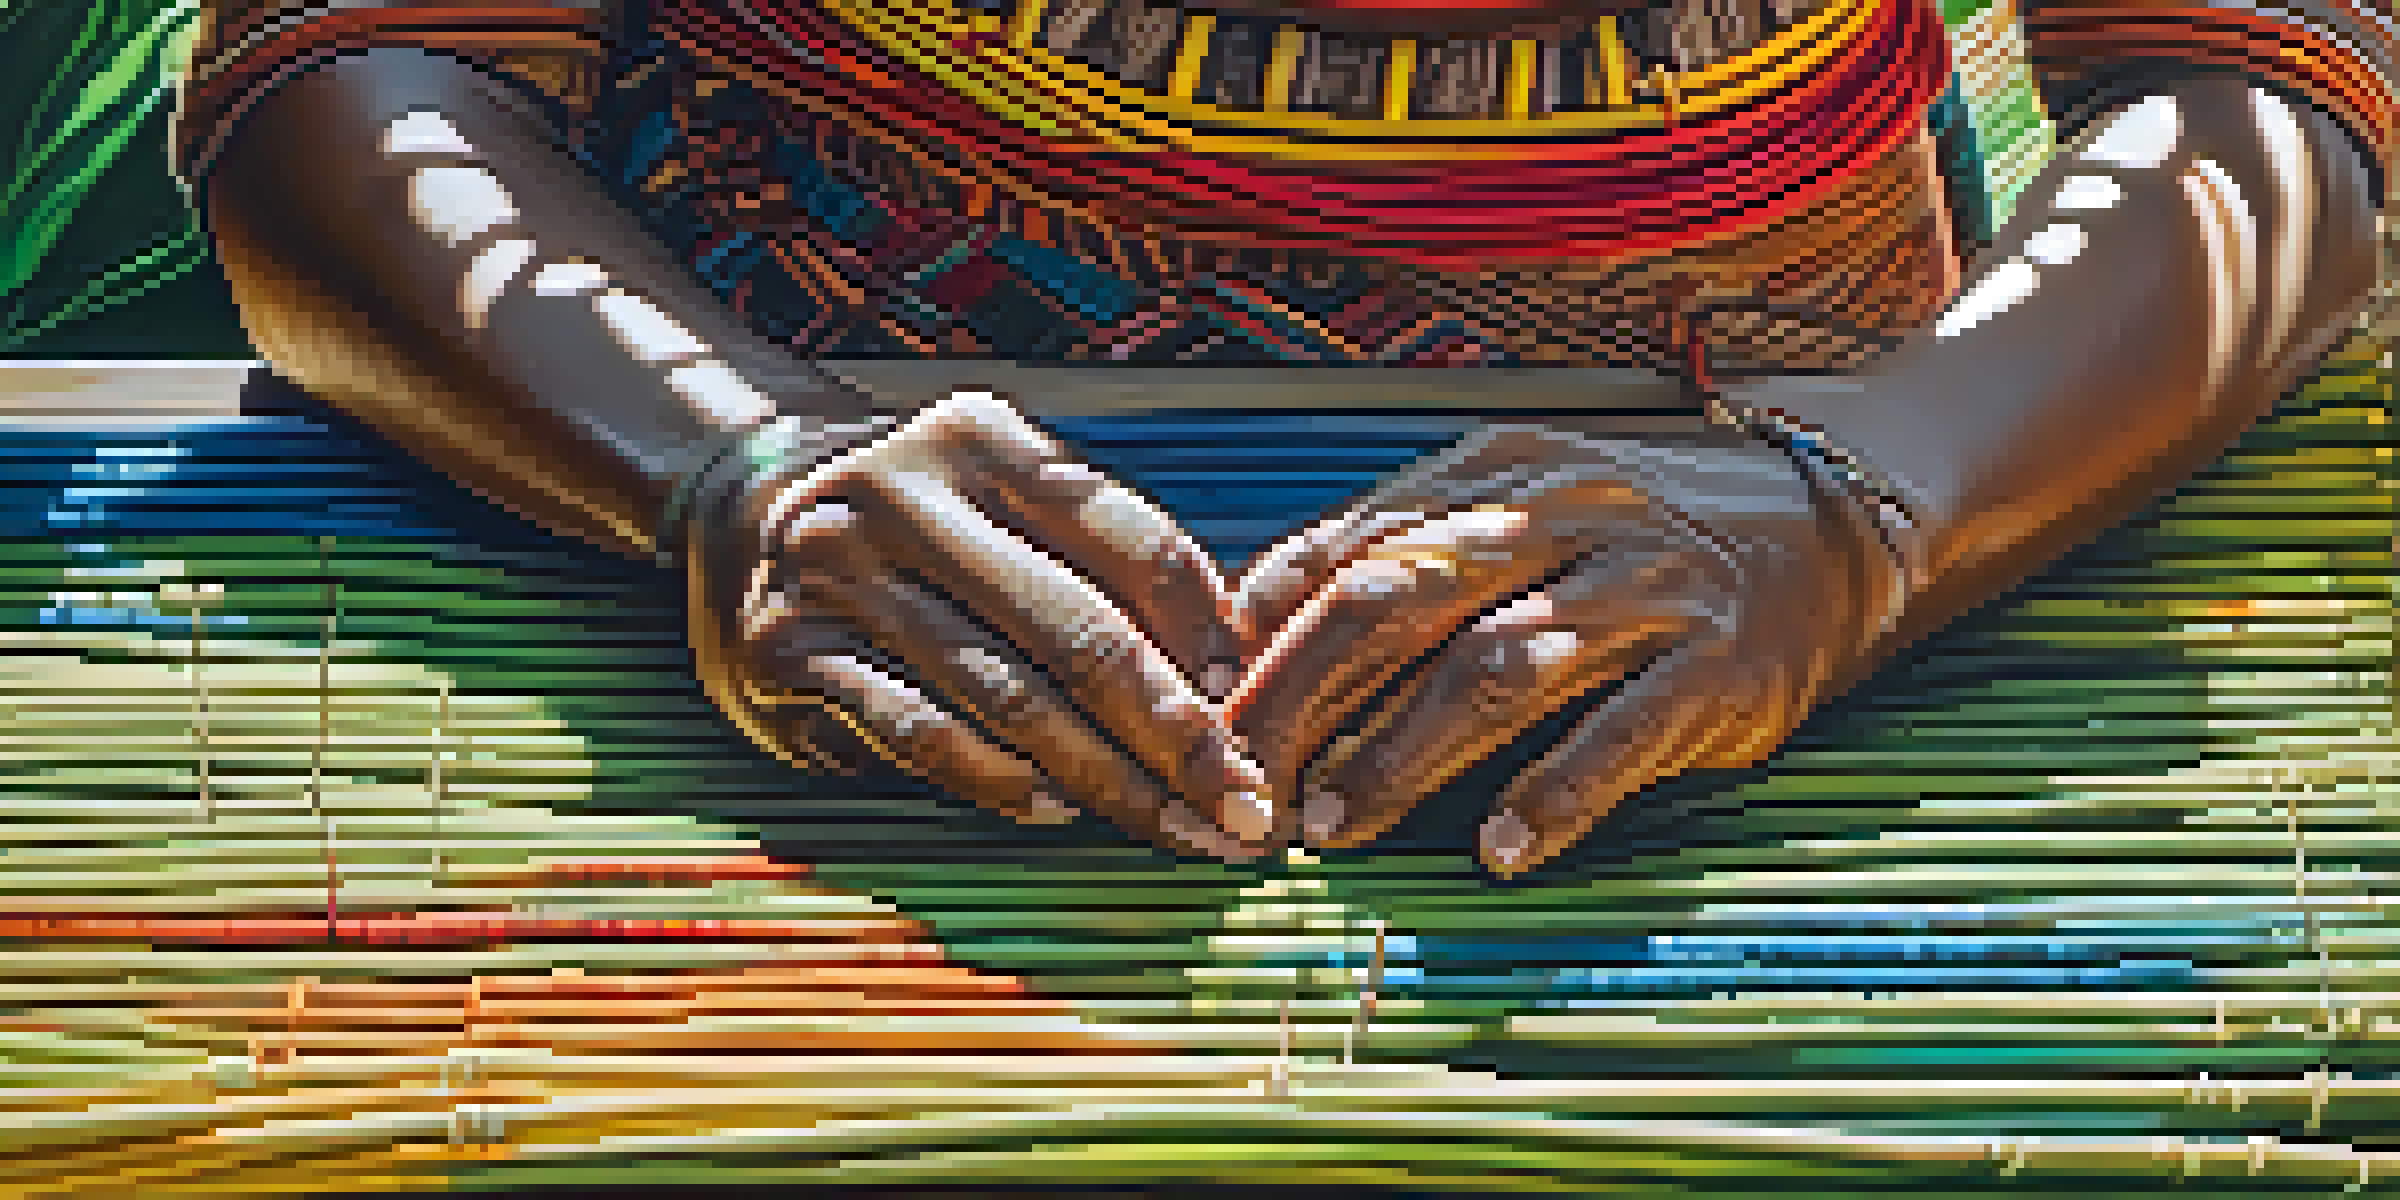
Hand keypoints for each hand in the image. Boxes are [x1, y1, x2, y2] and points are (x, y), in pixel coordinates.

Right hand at [684, 390, 1275, 859]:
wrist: (741, 507)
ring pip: (1005, 695)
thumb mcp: (1004, 496)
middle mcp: (903, 491)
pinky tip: (1056, 808)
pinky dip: (997, 779)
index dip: (1208, 637)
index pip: (1132, 543)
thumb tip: (1227, 674)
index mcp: (983, 437)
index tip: (1258, 710)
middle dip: (1177, 733)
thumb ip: (1101, 561)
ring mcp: (835, 570)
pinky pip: (919, 731)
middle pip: (1078, 631)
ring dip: (1104, 778)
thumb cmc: (922, 521)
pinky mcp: (784, 650)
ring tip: (1172, 824)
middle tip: (1241, 801)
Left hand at [1228, 426, 1907, 874]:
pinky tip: (1499, 848)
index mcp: (1497, 474)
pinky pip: (1622, 734)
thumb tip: (1252, 623)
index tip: (1204, 708)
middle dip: (1304, 699)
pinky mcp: (1720, 667)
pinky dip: (1555, 794)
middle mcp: (1564, 517)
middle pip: (1400, 604)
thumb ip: (1399, 553)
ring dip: (1403, 754)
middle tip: (1245, 782)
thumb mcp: (1516, 507)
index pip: (1350, 550)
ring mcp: (1645, 590)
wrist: (1832, 520)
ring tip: (1334, 825)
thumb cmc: (1636, 533)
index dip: (1265, 634)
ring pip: (1498, 668)